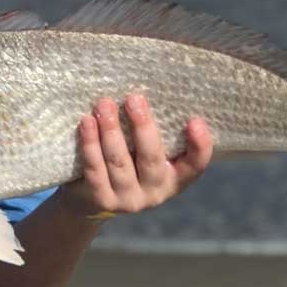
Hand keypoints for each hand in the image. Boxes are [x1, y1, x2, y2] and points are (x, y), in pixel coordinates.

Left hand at [59, 94, 212, 218]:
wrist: (93, 197)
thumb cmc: (129, 161)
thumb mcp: (147, 151)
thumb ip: (155, 131)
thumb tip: (153, 87)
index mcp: (176, 178)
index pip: (195, 164)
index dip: (199, 145)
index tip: (195, 121)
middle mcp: (156, 192)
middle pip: (151, 158)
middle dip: (142, 127)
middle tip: (134, 98)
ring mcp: (129, 200)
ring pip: (119, 162)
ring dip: (111, 130)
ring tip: (104, 105)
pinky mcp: (102, 200)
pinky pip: (95, 169)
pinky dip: (90, 144)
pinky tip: (86, 123)